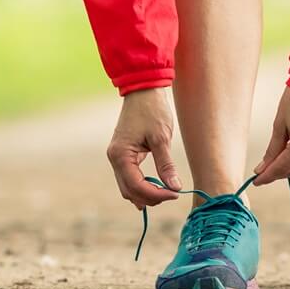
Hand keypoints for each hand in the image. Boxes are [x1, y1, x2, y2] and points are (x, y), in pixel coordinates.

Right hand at [105, 88, 182, 208]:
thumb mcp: (162, 138)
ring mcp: (116, 157)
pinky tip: (155, 188)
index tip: (175, 194)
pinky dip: (141, 186)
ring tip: (166, 191)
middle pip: (129, 191)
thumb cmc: (152, 111)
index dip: (156, 194)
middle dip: (150, 197)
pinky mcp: (122, 155)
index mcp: (121, 154)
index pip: (136, 186)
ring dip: (145, 194)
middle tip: (172, 194)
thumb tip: (174, 188)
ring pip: (127, 187)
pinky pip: (129, 177)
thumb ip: (166, 165)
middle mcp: (114, 158)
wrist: (143, 91)